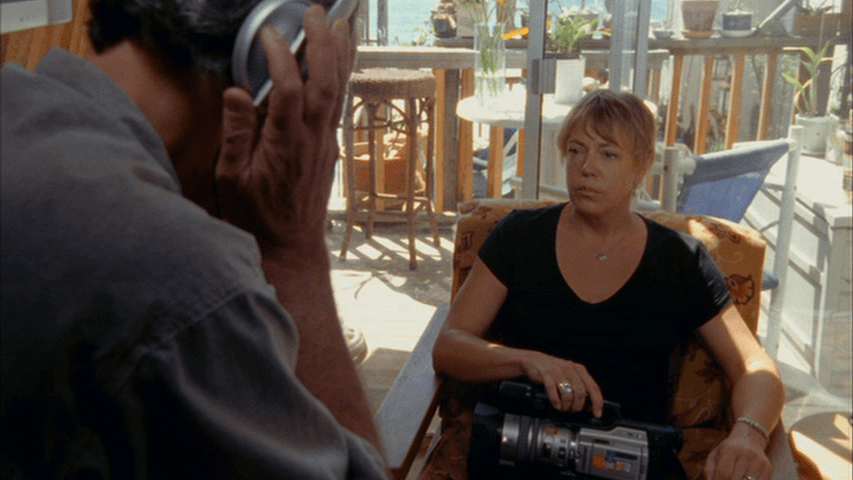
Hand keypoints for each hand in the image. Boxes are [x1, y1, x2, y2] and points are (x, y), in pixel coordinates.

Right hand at [215, 5, 353, 250]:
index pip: (288, 90)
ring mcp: (326, 142)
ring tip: (343, 24)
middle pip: (324, 82)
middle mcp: (313, 139)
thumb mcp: (231, 179)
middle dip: (323, 44)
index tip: (270, 34)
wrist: (290, 246)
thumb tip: (237, 92)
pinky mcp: (330, 147)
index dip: (281, 58)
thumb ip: (236, 133)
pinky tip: (341, 62)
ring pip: (339, 91)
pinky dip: (342, 77)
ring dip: (342, 56)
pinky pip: (339, 103)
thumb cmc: (256, 216)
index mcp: (285, 144)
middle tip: (318, 13)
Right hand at [521, 351, 603, 416]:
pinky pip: (553, 391)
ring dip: (566, 406)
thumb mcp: (570, 376)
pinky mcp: (546, 374)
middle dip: (577, 407)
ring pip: (568, 394)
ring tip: (563, 409)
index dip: (597, 403)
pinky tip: (556, 405)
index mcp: (579, 370)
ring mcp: (558, 371)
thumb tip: (589, 406)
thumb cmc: (553, 370)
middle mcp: (570, 369)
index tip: (597, 414)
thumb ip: (580, 388)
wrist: (534, 360)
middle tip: (573, 411)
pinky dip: (555, 401)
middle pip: (581, 393)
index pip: (593, 388)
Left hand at [704, 425, 771, 479]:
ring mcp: (759, 460)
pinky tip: (745, 478)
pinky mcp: (768, 467)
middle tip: (726, 479)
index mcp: (730, 449)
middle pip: (735, 479)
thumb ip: (709, 470)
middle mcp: (747, 453)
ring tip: (736, 477)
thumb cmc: (728, 450)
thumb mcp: (715, 455)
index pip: (724, 472)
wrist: (749, 439)